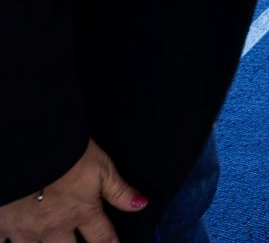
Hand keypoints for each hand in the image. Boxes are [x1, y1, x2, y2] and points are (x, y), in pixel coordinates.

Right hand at [0, 139, 146, 242]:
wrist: (27, 147)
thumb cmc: (66, 153)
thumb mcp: (101, 168)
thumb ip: (119, 191)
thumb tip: (141, 205)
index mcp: (81, 213)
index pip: (103, 238)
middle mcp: (53, 227)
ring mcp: (24, 229)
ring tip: (46, 239)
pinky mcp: (1, 224)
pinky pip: (1, 242)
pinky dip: (5, 242)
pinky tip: (9, 241)